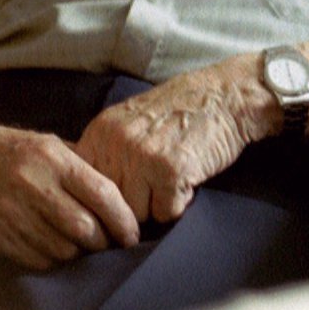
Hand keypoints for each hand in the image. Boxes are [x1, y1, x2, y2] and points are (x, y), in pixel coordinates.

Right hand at [0, 122, 139, 269]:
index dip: (123, 220)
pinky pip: (39, 260)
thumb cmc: (17, 151)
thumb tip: (123, 196)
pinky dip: (56, 259)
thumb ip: (86, 168)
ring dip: (81, 252)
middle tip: (112, 241)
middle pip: (85, 229)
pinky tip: (59, 247)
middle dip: (105, 241)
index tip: (132, 234)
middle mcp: (35, 188)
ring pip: (64, 250)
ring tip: (86, 244)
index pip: (103, 195)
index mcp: (55, 160)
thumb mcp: (54, 145)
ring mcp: (15, 215)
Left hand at [74, 66, 255, 224]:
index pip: (82, 188)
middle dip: (132, 204)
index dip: (101, 201)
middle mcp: (116, 144)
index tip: (116, 203)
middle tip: (154, 186)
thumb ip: (105, 150)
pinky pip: (166, 213)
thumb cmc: (181, 110)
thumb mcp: (129, 121)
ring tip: (171, 179)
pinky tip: (187, 180)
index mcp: (100, 132)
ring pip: (136, 215)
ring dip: (156, 205)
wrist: (226, 95)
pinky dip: (179, 203)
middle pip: (109, 205)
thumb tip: (83, 195)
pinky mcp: (171, 172)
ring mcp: (143, 158)